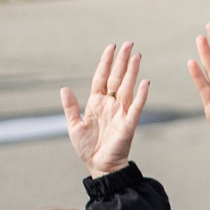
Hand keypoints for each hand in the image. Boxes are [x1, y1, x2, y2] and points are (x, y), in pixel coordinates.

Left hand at [61, 41, 149, 176]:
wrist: (99, 166)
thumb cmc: (87, 148)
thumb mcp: (74, 125)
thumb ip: (71, 106)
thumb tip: (64, 88)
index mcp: (96, 103)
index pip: (102, 77)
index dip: (106, 62)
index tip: (111, 47)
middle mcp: (110, 104)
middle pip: (117, 78)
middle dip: (122, 61)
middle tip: (129, 43)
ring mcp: (121, 113)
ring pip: (127, 87)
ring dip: (132, 72)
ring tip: (137, 56)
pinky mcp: (129, 124)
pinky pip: (136, 106)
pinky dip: (141, 94)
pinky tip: (145, 82)